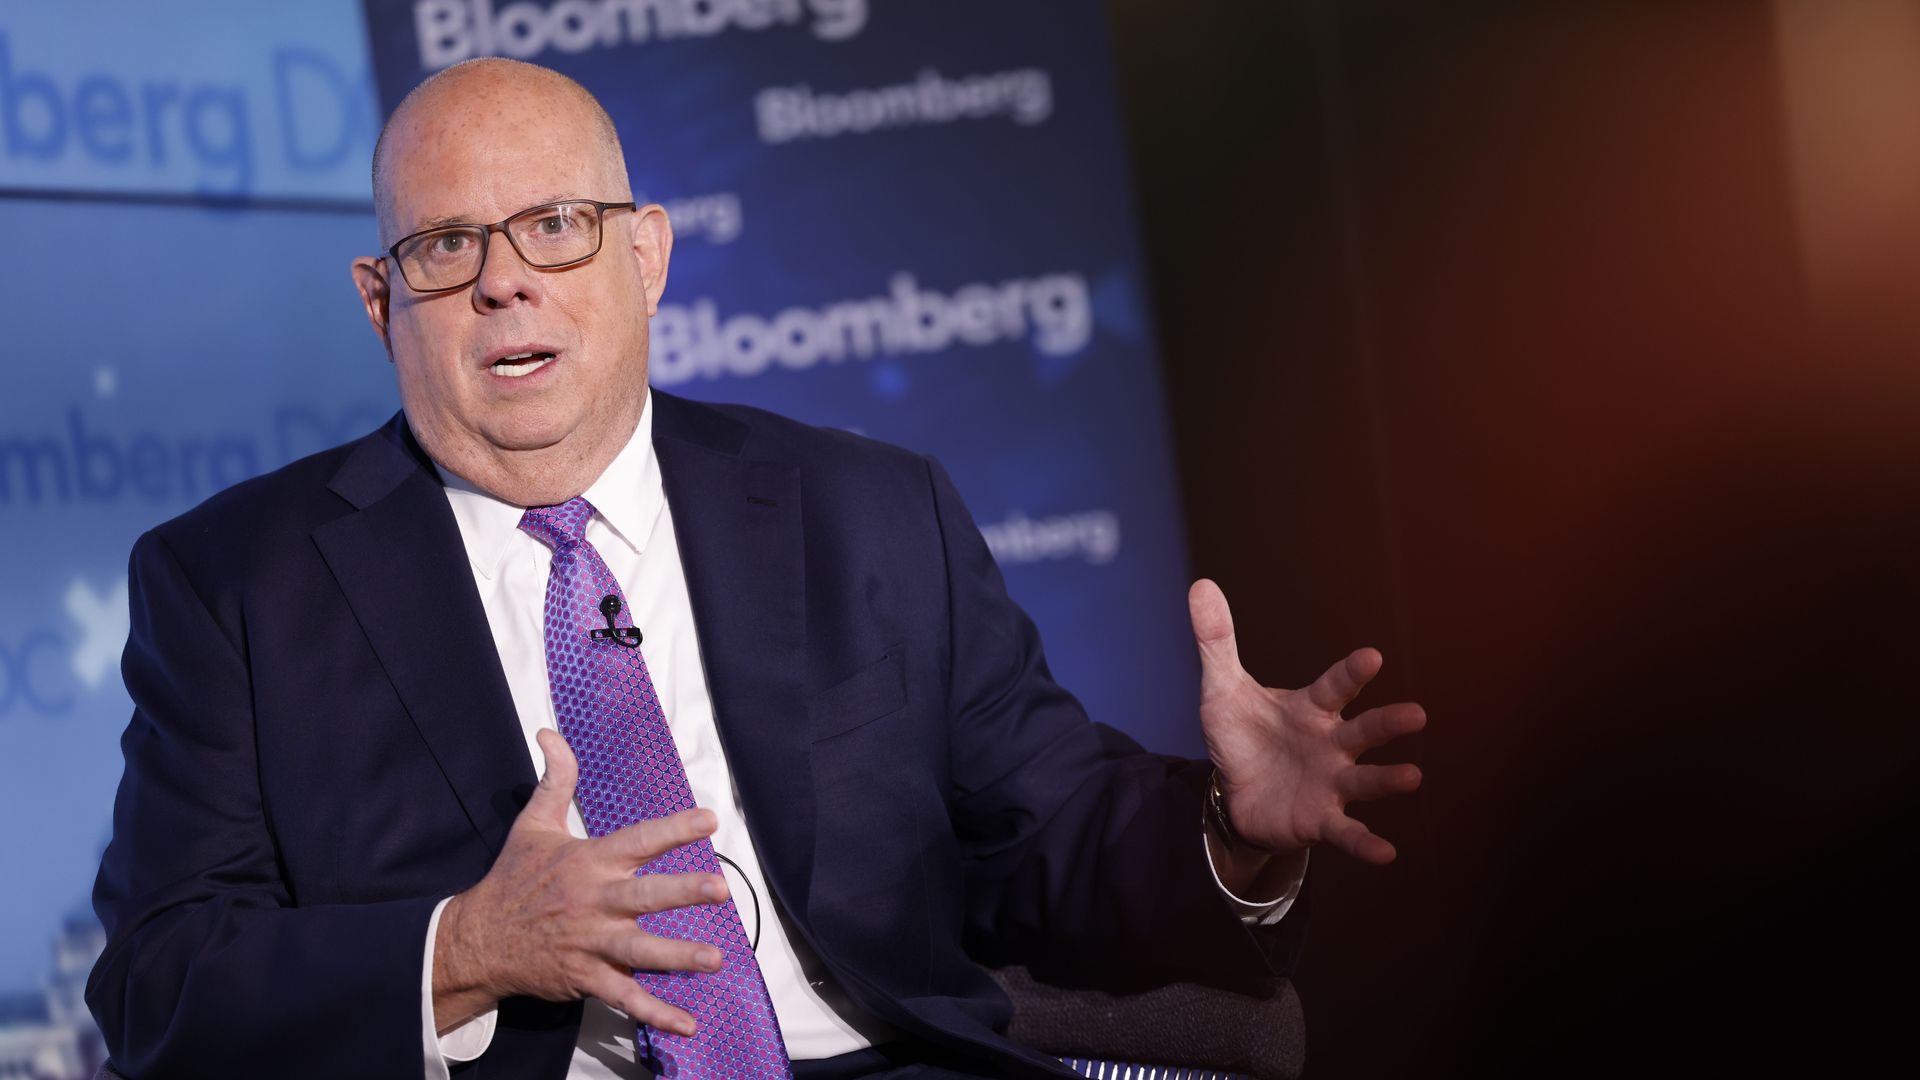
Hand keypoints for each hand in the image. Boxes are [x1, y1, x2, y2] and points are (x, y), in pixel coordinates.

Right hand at [432, 729, 728, 1035]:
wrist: (478, 939)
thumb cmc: (514, 879)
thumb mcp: (534, 824)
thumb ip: (555, 780)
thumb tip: (550, 734)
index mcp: (589, 862)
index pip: (638, 840)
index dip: (674, 828)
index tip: (710, 819)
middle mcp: (594, 901)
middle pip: (643, 896)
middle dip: (682, 893)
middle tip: (719, 889)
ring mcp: (590, 942)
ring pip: (639, 951)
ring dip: (677, 956)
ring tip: (715, 959)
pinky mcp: (584, 977)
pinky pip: (624, 997)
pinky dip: (655, 1013)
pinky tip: (687, 1023)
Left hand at [1190, 579, 1425, 864]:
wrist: (1238, 793)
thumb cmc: (1244, 736)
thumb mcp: (1222, 689)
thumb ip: (1217, 641)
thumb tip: (1200, 584)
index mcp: (1312, 708)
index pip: (1335, 686)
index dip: (1352, 673)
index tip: (1372, 657)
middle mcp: (1332, 743)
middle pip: (1363, 731)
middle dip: (1388, 723)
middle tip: (1416, 714)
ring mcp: (1331, 783)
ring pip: (1364, 780)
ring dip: (1388, 780)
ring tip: (1412, 776)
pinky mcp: (1322, 819)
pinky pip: (1346, 832)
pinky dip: (1365, 843)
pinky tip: (1386, 853)